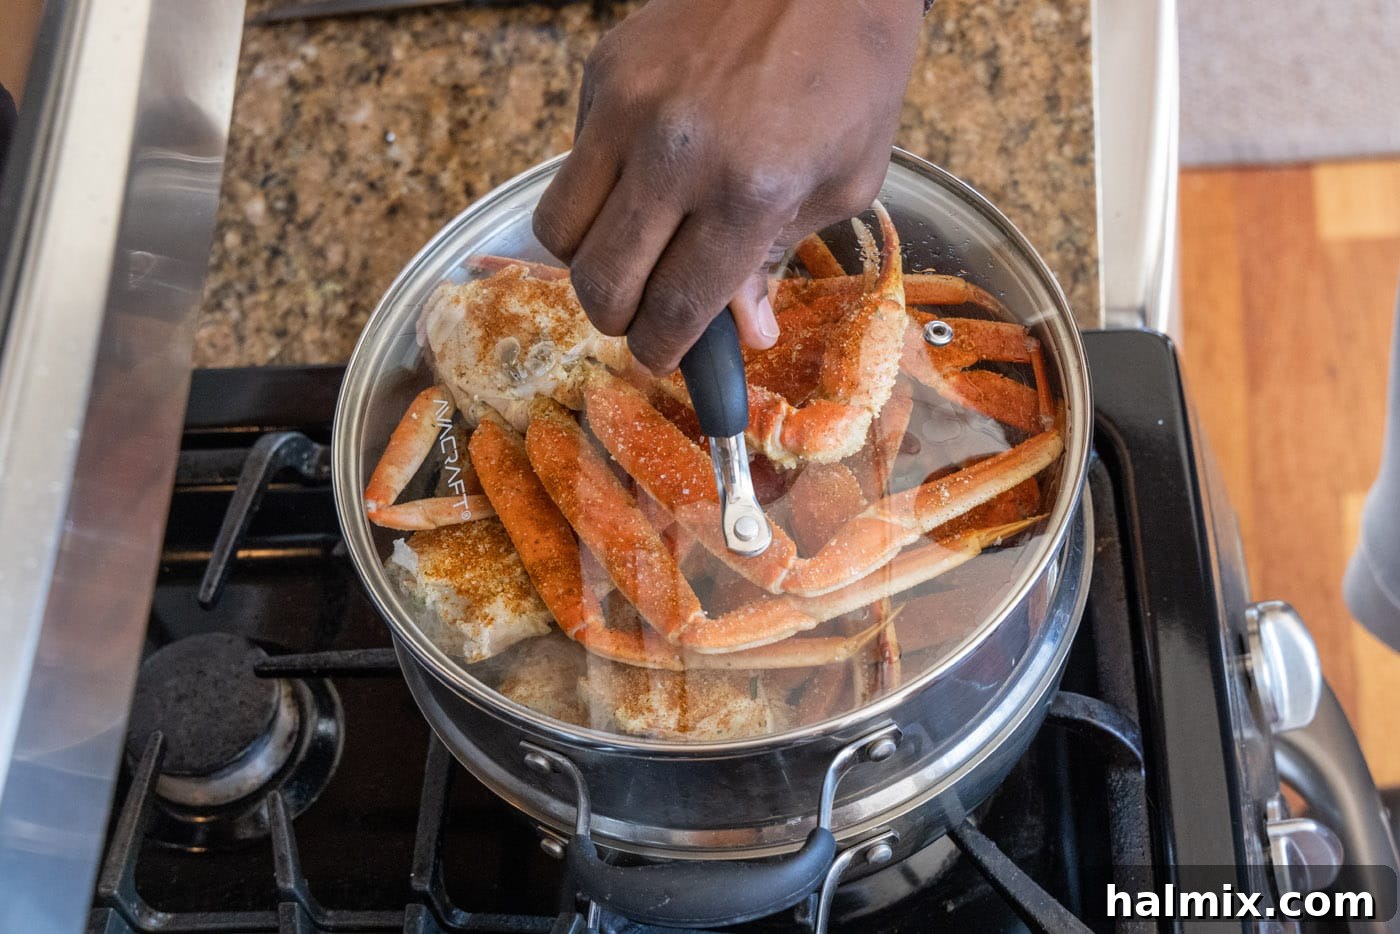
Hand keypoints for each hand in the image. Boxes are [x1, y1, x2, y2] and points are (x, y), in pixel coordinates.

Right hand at [533, 0, 923, 372]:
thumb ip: (778, 259)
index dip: (662, 350)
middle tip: (641, 316)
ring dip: (589, 263)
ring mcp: (628, 110)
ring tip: (629, 255)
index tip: (662, 356)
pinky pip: (571, 164)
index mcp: (749, 192)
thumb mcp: (843, 185)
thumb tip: (744, 332)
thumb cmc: (850, 75)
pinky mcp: (603, 73)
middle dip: (619, 320)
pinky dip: (596, 191)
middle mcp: (677, 155)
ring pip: (559, 232)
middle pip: (603, 284)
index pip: (675, 307)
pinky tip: (642, 176)